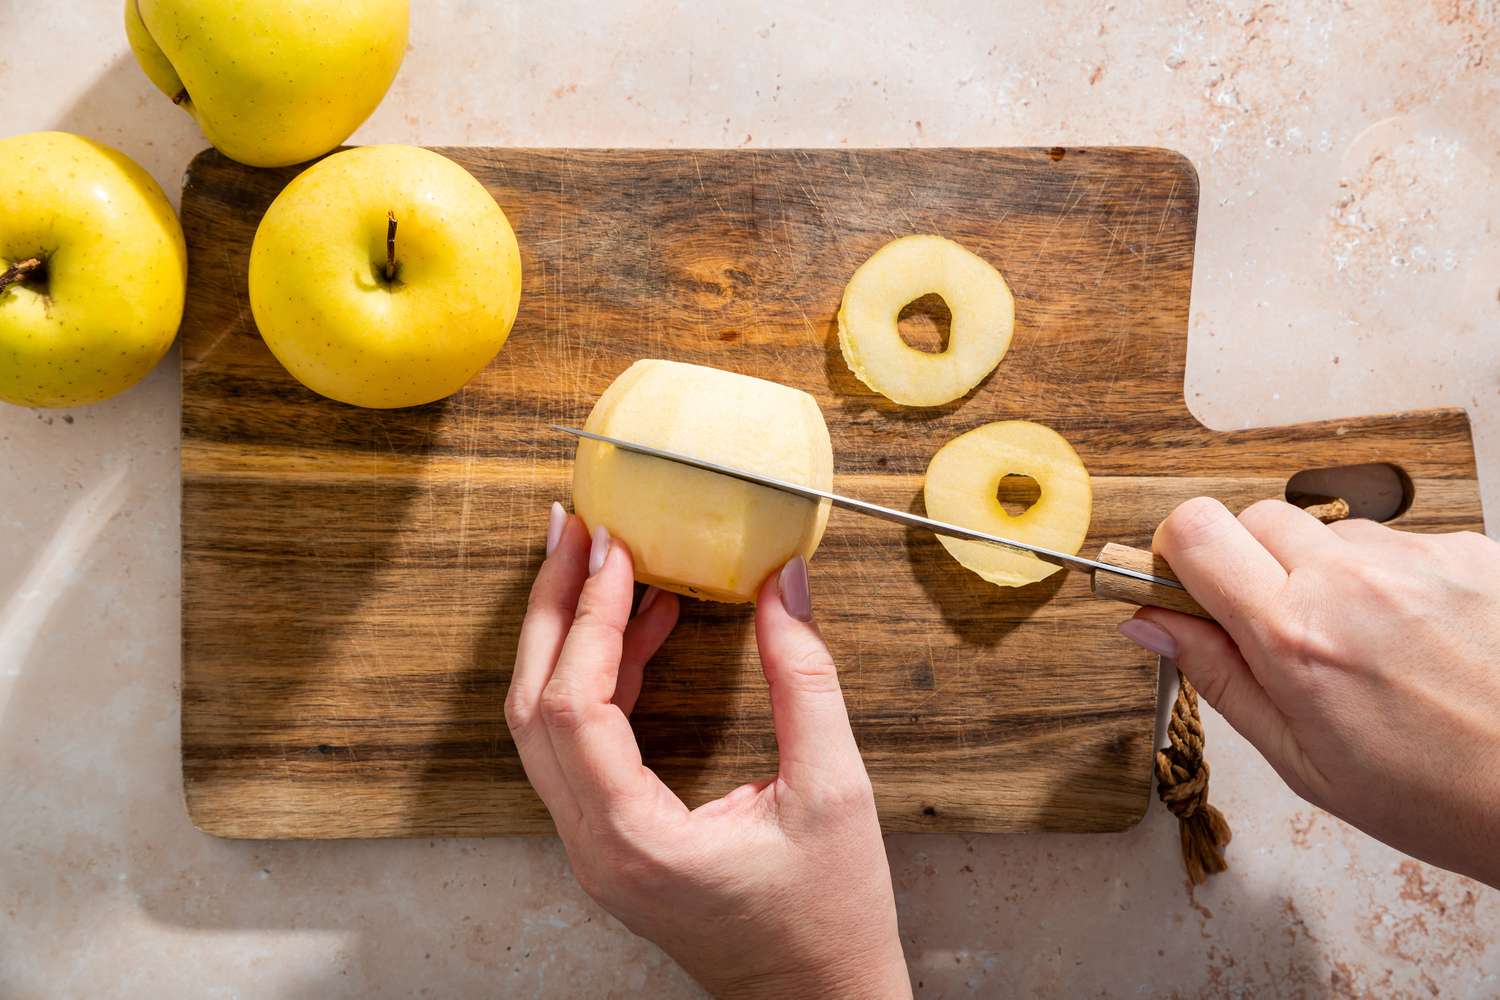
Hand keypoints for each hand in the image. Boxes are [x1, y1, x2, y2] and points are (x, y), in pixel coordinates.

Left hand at [505, 503, 910, 998]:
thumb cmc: (830, 918)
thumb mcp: (835, 791)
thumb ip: (806, 680)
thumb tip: (785, 584)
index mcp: (634, 841)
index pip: (574, 707)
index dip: (589, 617)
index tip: (613, 548)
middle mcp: (594, 846)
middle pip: (534, 707)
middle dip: (553, 608)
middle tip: (576, 531)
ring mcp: (596, 847)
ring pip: (547, 724)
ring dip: (571, 637)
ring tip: (606, 564)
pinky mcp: (614, 840)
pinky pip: (583, 744)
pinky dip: (605, 678)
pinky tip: (647, 628)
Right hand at [1119, 498, 1499, 886]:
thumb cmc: (1436, 797)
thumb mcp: (1300, 758)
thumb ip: (1216, 675)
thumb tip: (1145, 621)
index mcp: (1296, 636)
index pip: (1194, 530)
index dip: (1177, 553)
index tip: (1186, 589)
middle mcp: (1354, 580)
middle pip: (1253, 516)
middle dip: (1247, 563)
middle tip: (1275, 629)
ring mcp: (1419, 558)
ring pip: (1329, 531)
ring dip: (1325, 573)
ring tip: (1365, 647)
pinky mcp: (1472, 550)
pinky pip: (1398, 544)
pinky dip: (1390, 581)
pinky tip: (1419, 640)